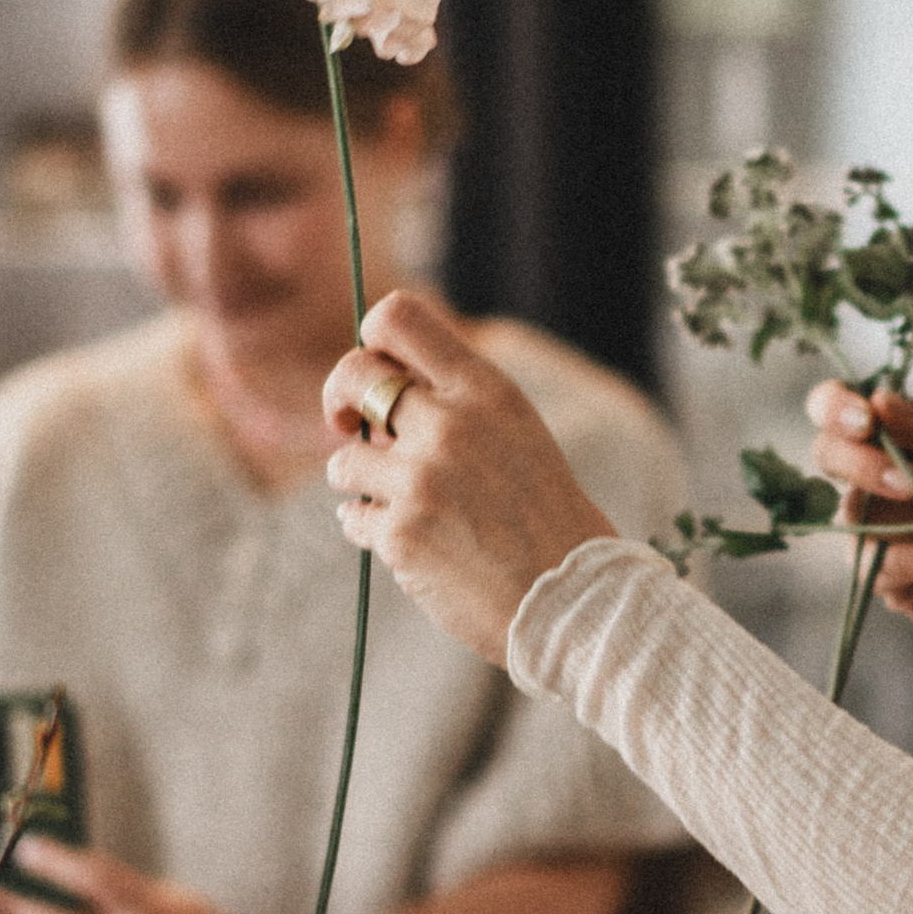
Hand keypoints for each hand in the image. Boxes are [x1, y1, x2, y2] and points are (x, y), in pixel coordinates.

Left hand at [324, 287, 615, 661]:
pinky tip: (413, 543)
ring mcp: (420, 479)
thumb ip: (455, 402)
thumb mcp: (515, 431)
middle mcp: (449, 424)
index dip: (370, 341)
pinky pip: (353, 519)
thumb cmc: (544, 515)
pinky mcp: (401, 535)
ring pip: (342, 461)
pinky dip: (372, 531)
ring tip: (404, 505)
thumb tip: (376, 389)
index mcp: (485, 390)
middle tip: (347, 425)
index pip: (398, 316)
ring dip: (361, 483)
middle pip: (352, 374)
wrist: (572, 597)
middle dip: (339, 401)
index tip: (376, 378)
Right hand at [806, 383, 912, 650]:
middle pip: (827, 456)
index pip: (835, 407)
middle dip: (860, 464)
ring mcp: (874, 530)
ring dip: (906, 523)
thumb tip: (879, 401)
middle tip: (911, 481)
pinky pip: (885, 567)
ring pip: (852, 520)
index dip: (835, 407)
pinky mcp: (887, 577)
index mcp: (893, 437)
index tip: (866, 419)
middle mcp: (871, 480)